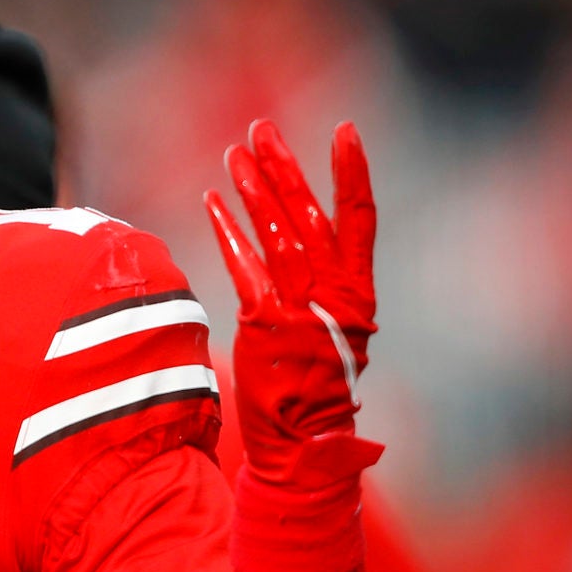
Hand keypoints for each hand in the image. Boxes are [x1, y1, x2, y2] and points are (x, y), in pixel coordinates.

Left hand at [203, 120, 381, 488]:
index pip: (361, 219)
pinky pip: (244, 265)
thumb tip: (301, 245)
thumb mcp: (333, 333)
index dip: (353, 173)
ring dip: (252, 189)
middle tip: (262, 129)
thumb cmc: (315, 388)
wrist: (304, 443)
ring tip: (233, 154)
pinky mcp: (265, 323)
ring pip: (275, 232)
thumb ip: (324, 288)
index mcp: (358, 292)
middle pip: (308, 214)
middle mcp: (334, 295)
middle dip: (284, 167)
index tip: (344, 130)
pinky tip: (211, 200)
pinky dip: (227, 231)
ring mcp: (300, 308)